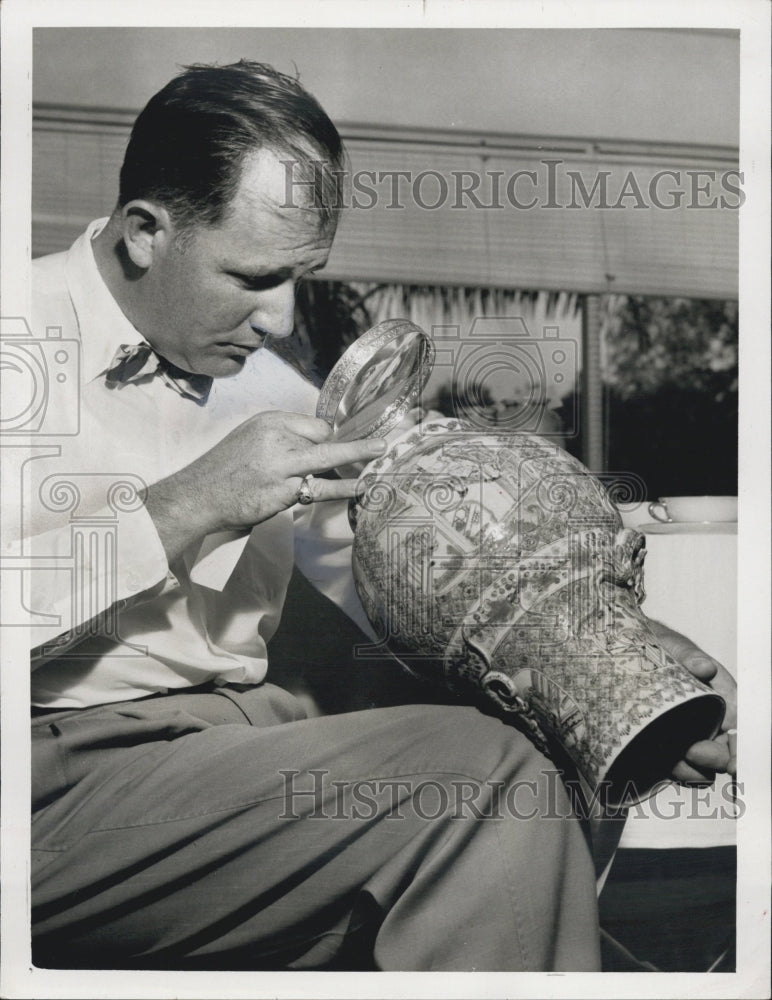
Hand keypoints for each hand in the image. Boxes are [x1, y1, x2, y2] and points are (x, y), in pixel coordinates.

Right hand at [144, 411, 385, 560]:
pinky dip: (342, 488)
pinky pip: (320, 488)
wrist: (198, 495)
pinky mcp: (282, 491)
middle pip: (324, 439)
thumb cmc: (225, 470)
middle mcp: (276, 437)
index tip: (342, 447)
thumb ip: (282, 440)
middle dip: (355, 444)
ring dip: (356, 457)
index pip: (313, 426)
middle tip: (383, 444)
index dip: (328, 439)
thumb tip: (317, 444)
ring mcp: (280, 464)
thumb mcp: (251, 439)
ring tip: (380, 453)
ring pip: (327, 459)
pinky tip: (360, 488)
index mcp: (269, 421)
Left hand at [649, 619, 736, 781]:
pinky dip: (675, 771)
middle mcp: (712, 724)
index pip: (742, 732)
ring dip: (691, 769)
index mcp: (725, 702)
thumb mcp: (676, 648)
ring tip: (676, 759)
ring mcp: (691, 737)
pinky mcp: (667, 747)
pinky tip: (665, 764)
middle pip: (724, 754)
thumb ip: (690, 657)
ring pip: (701, 767)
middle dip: (713, 759)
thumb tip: (704, 668)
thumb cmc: (663, 649)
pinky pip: (677, 768)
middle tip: (692, 750)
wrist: (632, 654)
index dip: (741, 749)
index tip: (734, 761)